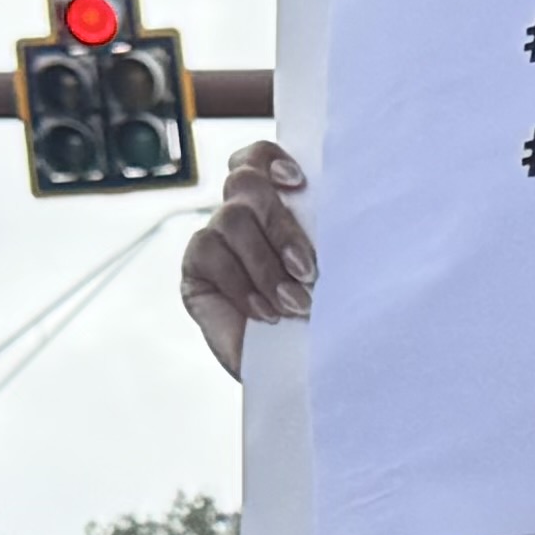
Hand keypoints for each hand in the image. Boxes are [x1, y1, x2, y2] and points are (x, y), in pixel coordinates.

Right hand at [180, 142, 315, 376]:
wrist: (295, 374)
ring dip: (266, 264)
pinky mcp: (196, 268)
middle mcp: (241, 215)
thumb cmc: (318, 322)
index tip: (299, 184)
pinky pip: (210, 252)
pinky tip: (265, 313)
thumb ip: (321, 239)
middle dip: (282, 227)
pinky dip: (242, 284)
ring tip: (294, 303)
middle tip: (309, 270)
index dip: (271, 160)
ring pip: (232, 219)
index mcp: (275, 207)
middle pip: (246, 184)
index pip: (259, 160)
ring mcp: (216, 239)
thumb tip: (338, 217)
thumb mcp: (329, 276)